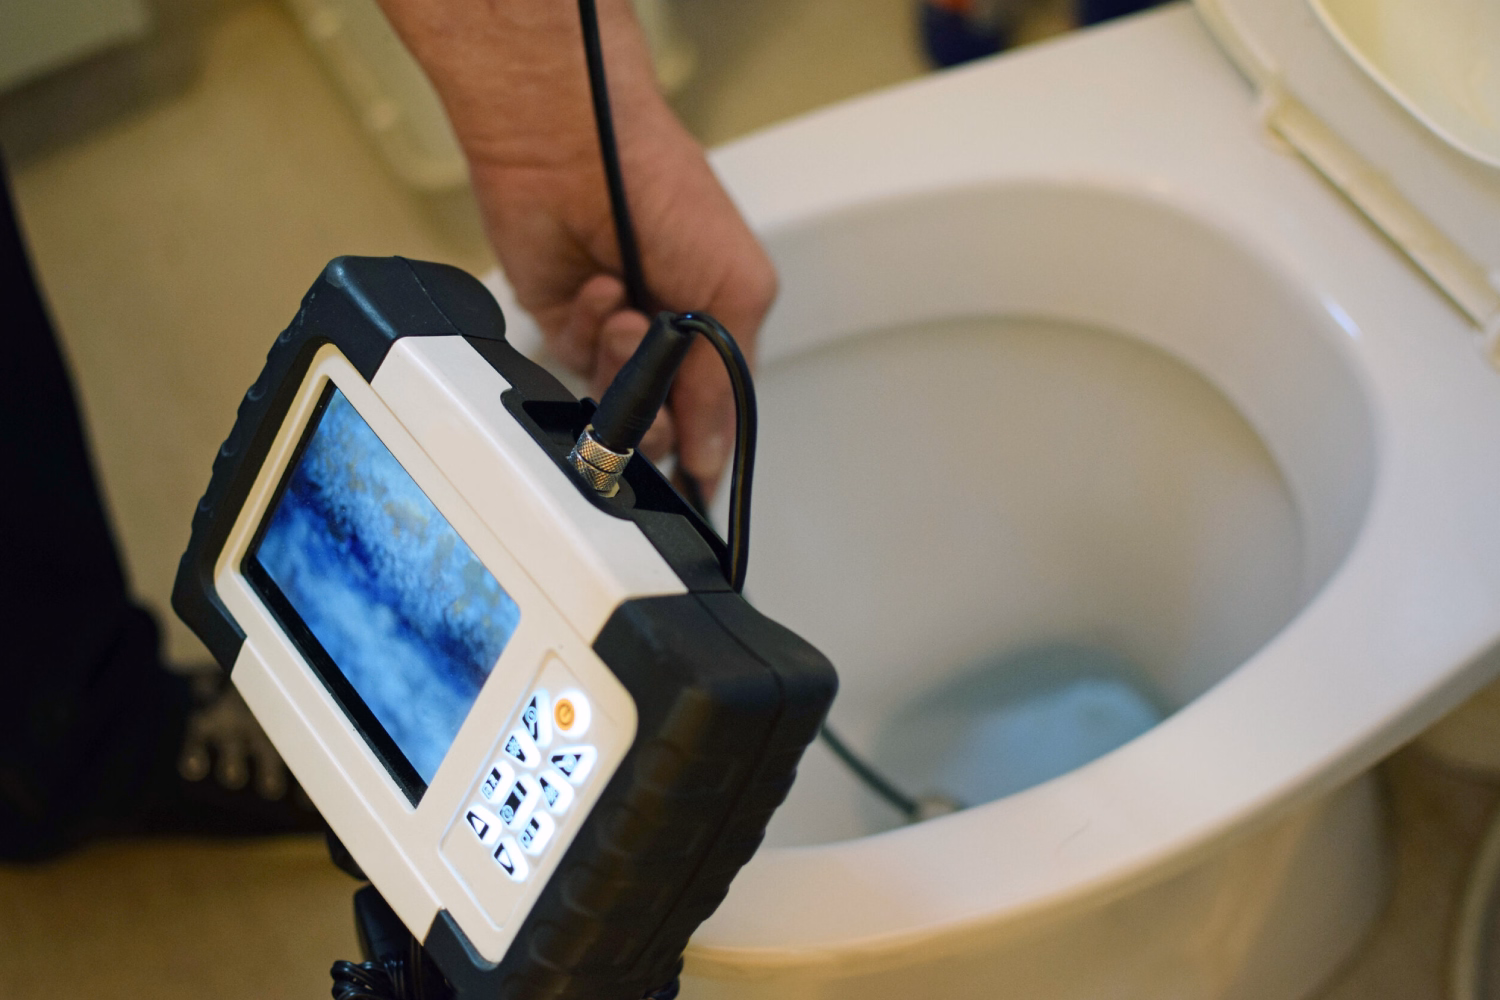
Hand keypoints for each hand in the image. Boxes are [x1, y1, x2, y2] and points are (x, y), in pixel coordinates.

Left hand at [376, 0, 774, 496]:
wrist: (573, 146)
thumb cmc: (664, 190)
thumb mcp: (734, 288)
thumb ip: (724, 380)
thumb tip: (712, 452)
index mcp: (717, 324)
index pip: (713, 412)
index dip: (700, 448)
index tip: (692, 480)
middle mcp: (666, 333)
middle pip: (660, 419)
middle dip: (655, 411)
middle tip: (652, 387)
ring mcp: (612, 329)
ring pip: (611, 399)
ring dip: (619, 361)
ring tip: (626, 314)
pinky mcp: (562, 320)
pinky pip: (569, 362)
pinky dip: (583, 329)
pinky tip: (596, 289)